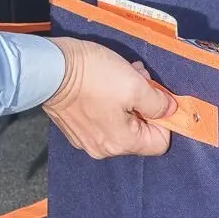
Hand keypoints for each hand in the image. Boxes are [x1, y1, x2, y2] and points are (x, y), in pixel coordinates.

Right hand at [43, 38, 176, 158]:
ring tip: (121, 75)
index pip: (159, 143)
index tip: (158, 98)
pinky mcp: (74, 127)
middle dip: (144, 106)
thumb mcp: (135, 84)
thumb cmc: (92, 76)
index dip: (165, 120)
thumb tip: (170, 110)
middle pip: (139, 133)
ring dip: (128, 100)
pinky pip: (102, 119)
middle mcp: (102, 148)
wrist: (48, 68)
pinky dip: (109, 102)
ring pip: (121, 124)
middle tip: (139, 80)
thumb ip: (158, 102)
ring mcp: (86, 139)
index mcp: (121, 143)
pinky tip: (105, 81)